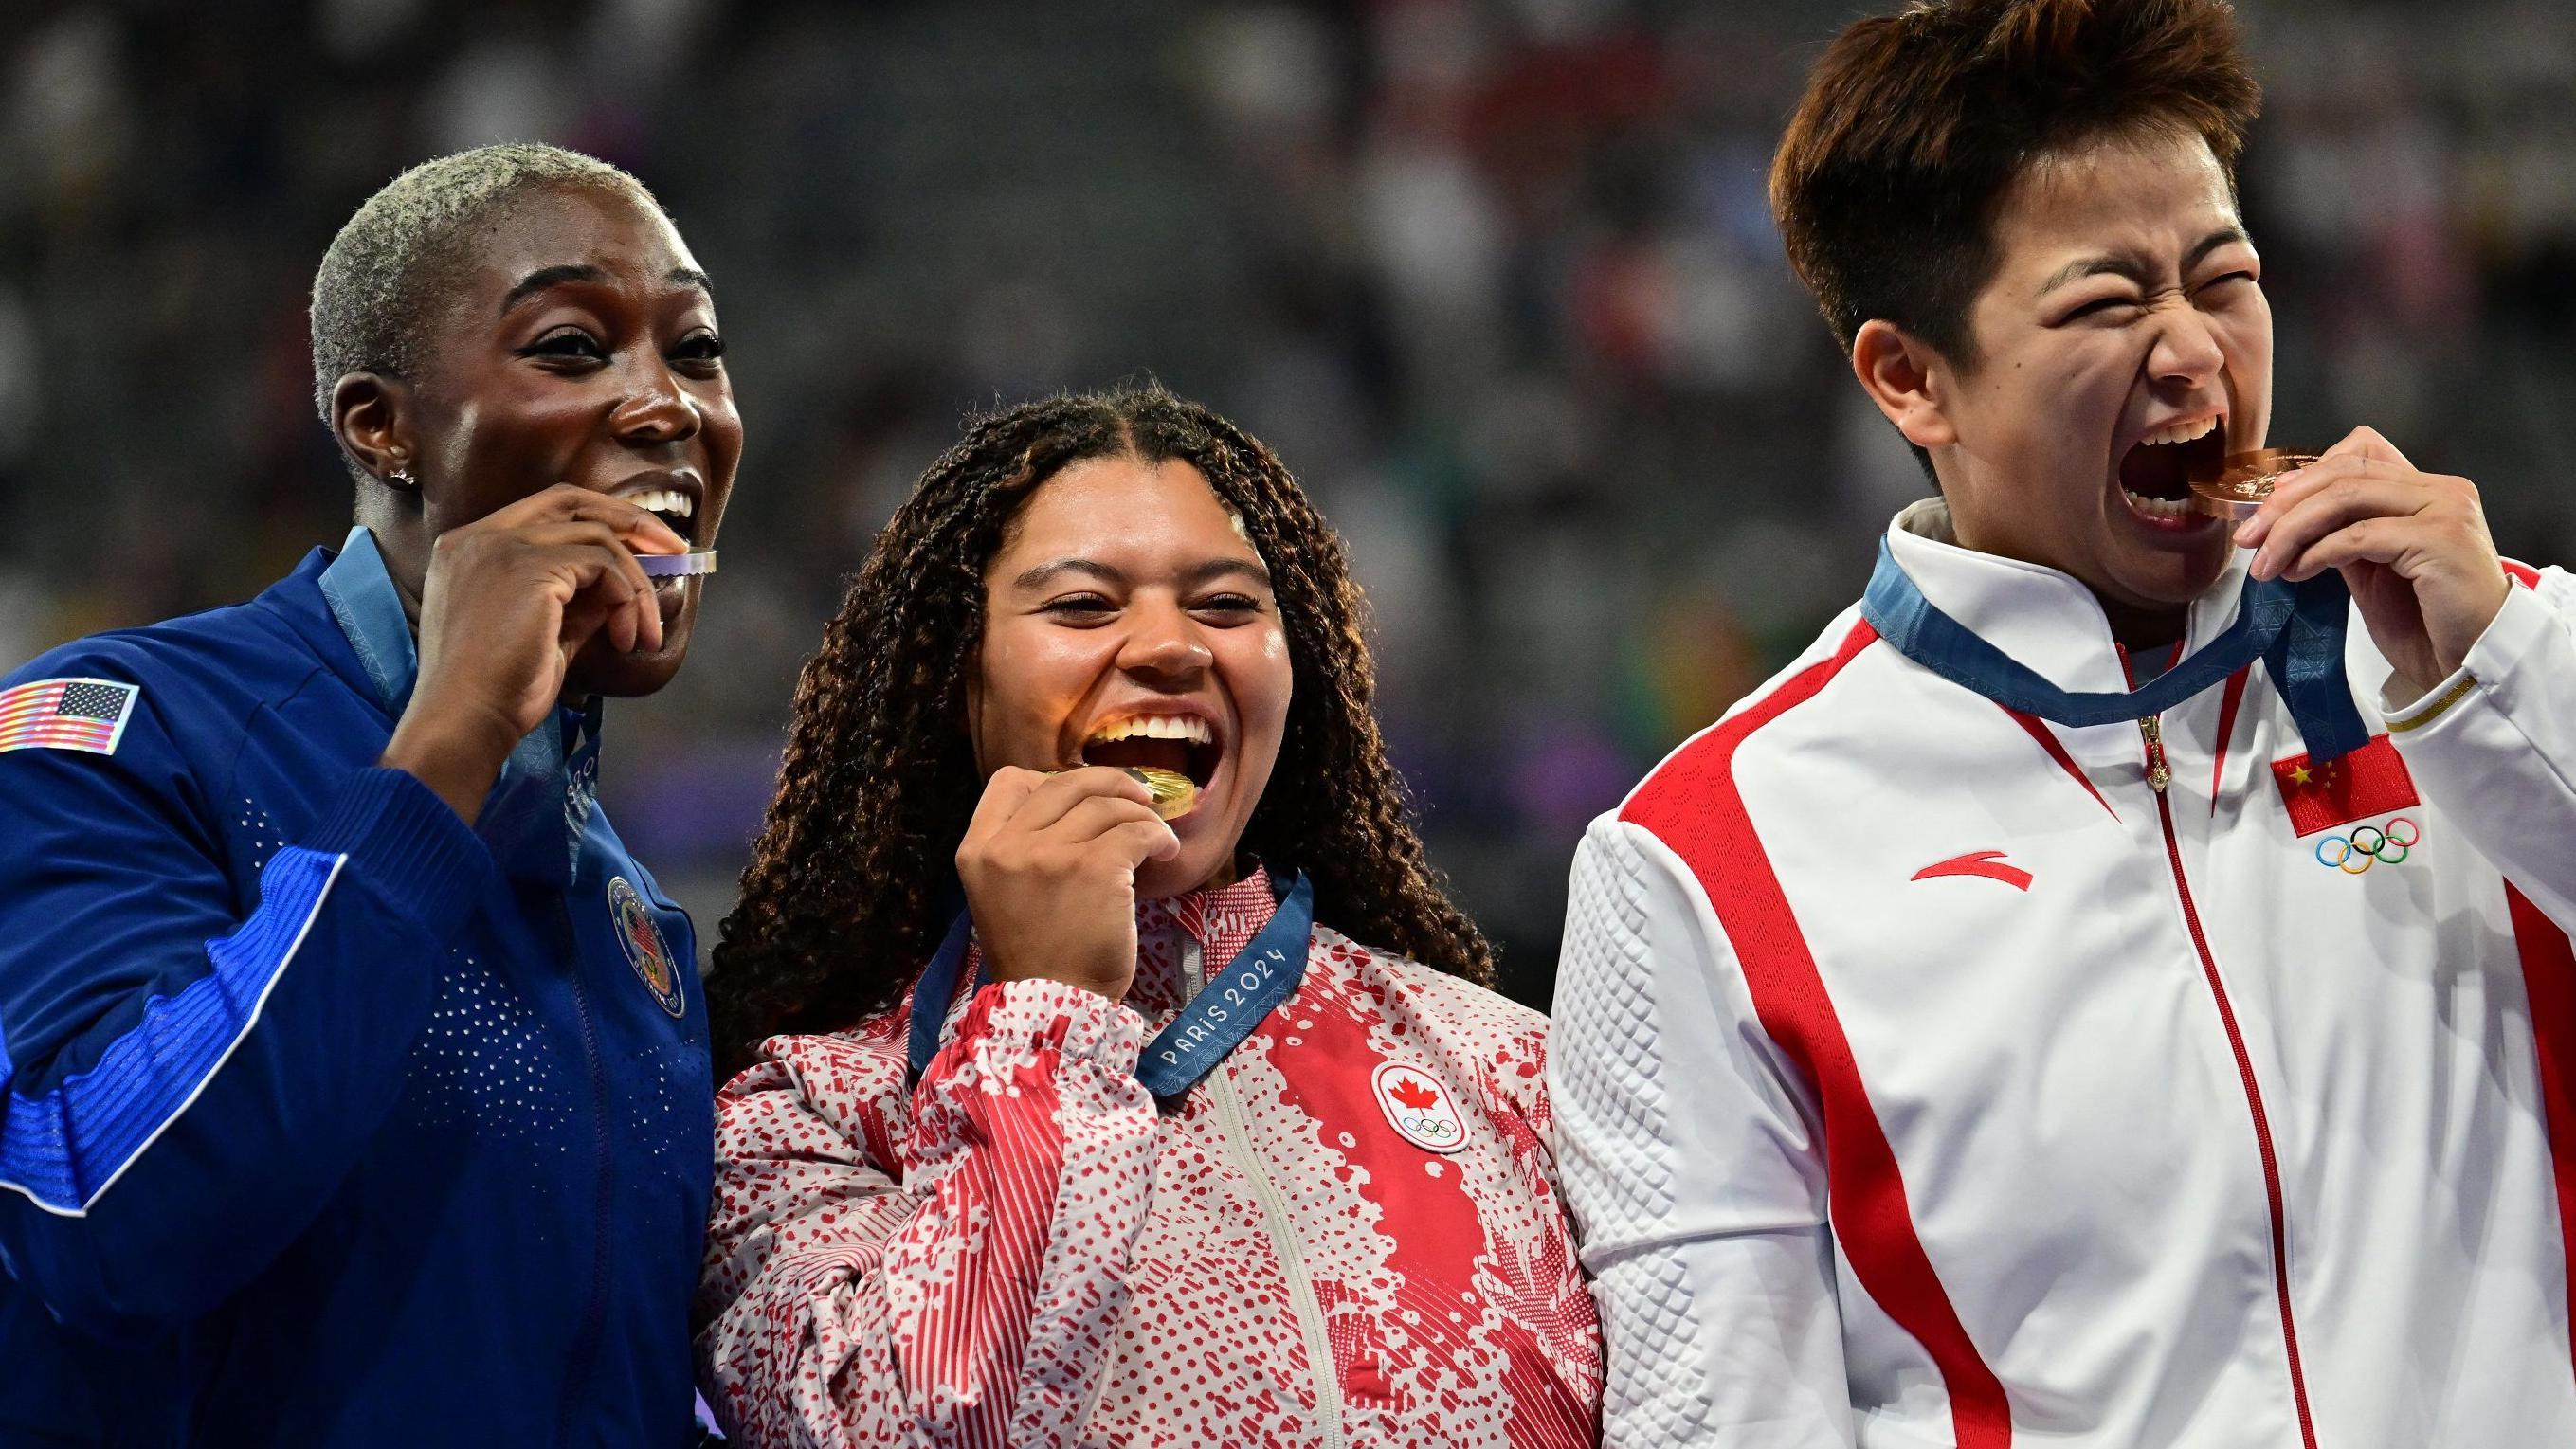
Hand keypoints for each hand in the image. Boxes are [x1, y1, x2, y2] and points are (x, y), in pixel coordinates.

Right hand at [381, 485, 686, 823]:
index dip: (600, 520)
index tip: (644, 545)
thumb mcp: (542, 633)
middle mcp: (480, 537)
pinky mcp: (529, 567)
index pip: (545, 511)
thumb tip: (620, 589)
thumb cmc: (498, 690)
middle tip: (675, 549)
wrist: (465, 719)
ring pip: (598, 538)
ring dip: (635, 587)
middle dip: (631, 520)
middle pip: (571, 501)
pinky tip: (624, 638)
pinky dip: (627, 599)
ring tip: (643, 633)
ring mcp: (501, 547)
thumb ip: (575, 601)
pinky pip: (604, 565)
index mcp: (470, 549)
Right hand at [954, 766, 1182, 1000]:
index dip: (1049, 779)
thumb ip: (1020, 852)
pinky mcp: (1095, 868)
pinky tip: (1166, 853)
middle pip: (1066, 782)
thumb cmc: (1038, 959)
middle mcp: (1007, 846)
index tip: (1081, 798)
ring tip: (1156, 839)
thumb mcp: (1003, 896)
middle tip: (1139, 798)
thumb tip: (1077, 810)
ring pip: (1107, 805)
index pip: (1008, 782)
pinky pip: (1137, 831)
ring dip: (1141, 816)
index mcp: (977, 851)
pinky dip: (1159, 837)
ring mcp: (1050, 854)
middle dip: (1110, 783)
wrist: (1054, 1010)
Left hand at [2236, 426, 2509, 702]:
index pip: (2360, 453)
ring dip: (2291, 530)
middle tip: (2249, 537)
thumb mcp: (2374, 568)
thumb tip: (2293, 517)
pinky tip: (2296, 573)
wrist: (2470, 665)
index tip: (2269, 505)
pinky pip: (2358, 535)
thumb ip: (2346, 534)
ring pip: (2345, 497)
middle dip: (2285, 503)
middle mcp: (2443, 490)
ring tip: (2265, 563)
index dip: (2307, 473)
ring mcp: (2445, 510)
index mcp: (2430, 490)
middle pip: (2345, 471)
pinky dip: (2316, 552)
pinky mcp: (2438, 539)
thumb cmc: (2427, 623)